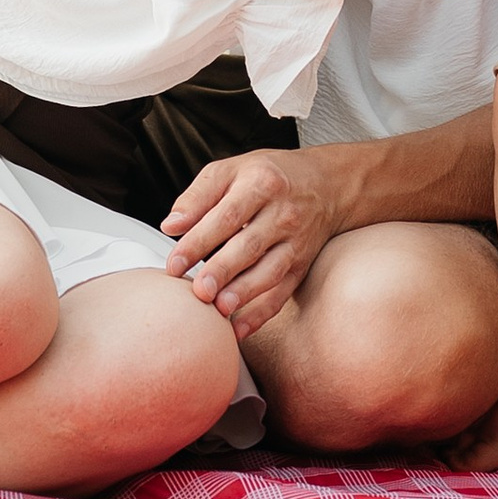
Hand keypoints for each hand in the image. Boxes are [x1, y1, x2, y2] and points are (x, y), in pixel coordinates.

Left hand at [161, 144, 346, 337]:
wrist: (326, 185)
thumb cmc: (269, 177)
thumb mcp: (232, 170)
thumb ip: (198, 196)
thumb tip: (171, 225)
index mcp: (261, 184)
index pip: (227, 215)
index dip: (200, 240)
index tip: (175, 263)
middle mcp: (282, 214)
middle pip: (250, 245)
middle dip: (223, 269)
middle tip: (199, 290)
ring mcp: (295, 242)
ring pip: (270, 272)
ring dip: (245, 293)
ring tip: (220, 309)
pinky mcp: (301, 265)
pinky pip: (283, 293)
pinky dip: (262, 314)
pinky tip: (240, 328)